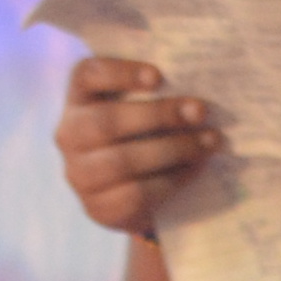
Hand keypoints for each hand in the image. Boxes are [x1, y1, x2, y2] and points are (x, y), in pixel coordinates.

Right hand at [56, 55, 217, 234]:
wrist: (133, 199)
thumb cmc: (143, 139)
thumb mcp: (143, 112)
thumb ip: (158, 95)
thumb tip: (195, 93)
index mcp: (80, 100)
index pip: (86, 76)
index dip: (118, 73)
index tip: (158, 76)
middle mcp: (70, 135)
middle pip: (107, 121)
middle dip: (159, 115)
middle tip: (199, 110)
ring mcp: (79, 174)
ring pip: (123, 161)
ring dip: (174, 149)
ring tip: (209, 141)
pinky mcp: (97, 208)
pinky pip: (137, 193)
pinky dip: (172, 179)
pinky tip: (195, 167)